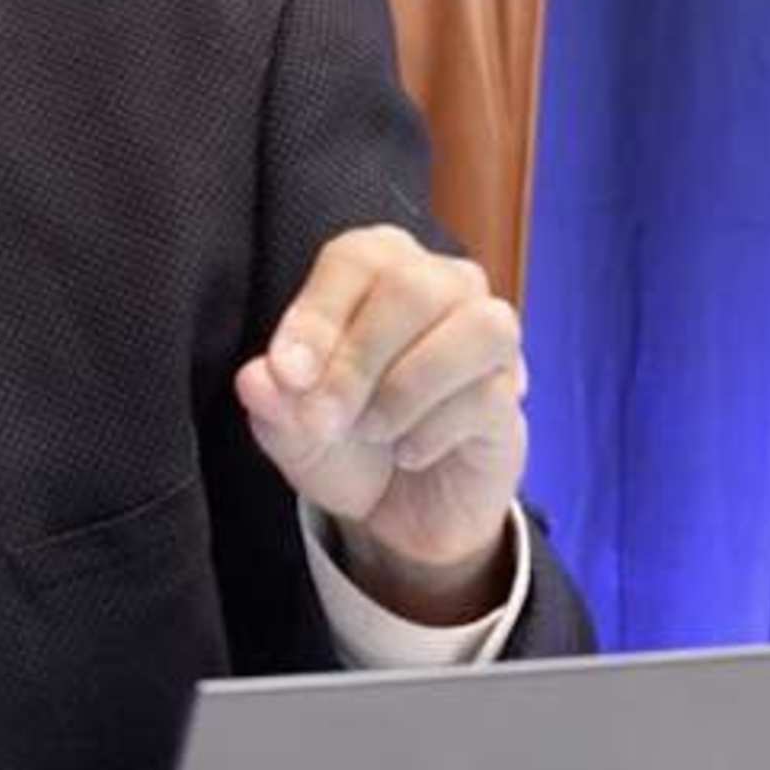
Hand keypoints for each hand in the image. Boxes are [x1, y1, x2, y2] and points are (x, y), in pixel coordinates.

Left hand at [232, 225, 526, 617]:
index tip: (287, 375)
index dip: (318, 315)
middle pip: (412, 287)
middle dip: (357, 360)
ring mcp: (486, 336)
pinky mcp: (511, 392)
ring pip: (473, 327)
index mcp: (377, 269)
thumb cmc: (343, 443)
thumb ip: (273, 404)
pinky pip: (488, 395)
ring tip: (372, 431)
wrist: (399, 511)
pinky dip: (434, 432)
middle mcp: (441, 284)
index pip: (355, 259)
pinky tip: (408, 453)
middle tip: (323, 419)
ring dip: (407, 388)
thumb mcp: (291, 431)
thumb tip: (258, 378)